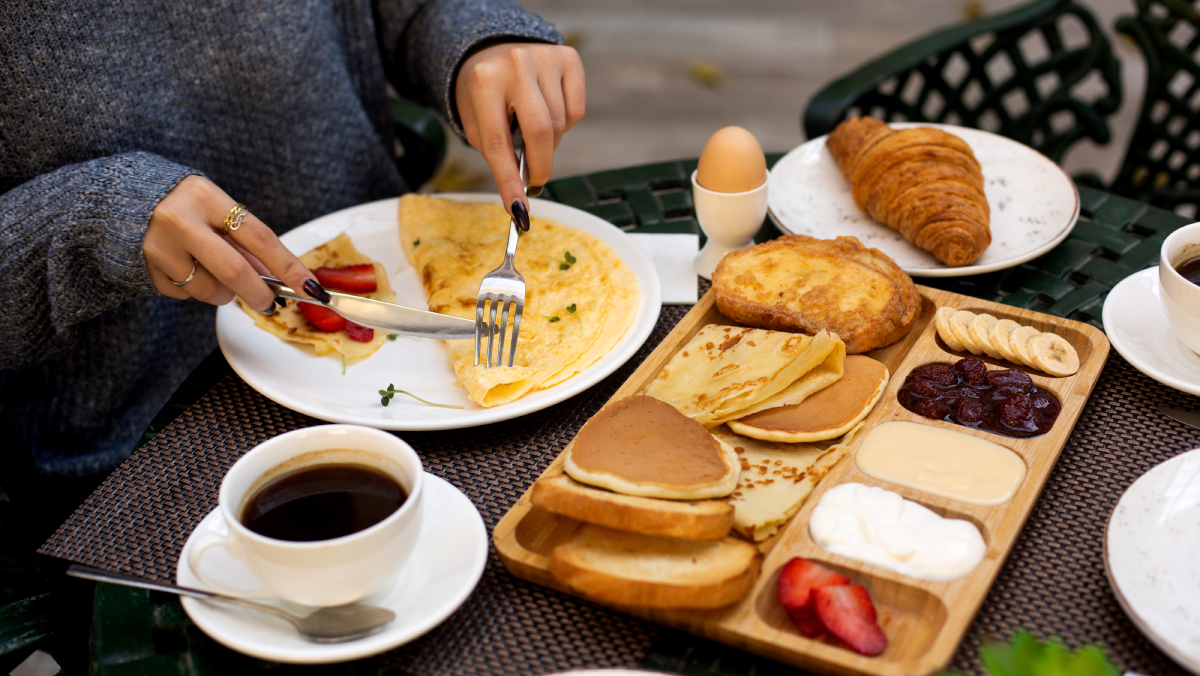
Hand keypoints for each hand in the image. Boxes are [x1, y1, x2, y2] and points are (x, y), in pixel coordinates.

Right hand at [143, 175, 322, 310]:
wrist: (115, 199)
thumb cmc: (179, 203)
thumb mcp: (213, 207)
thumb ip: (242, 239)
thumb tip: (277, 276)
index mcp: (206, 197)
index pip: (260, 237)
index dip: (288, 266)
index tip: (309, 287)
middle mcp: (180, 220)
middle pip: (235, 272)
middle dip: (259, 293)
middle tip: (269, 302)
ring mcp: (158, 246)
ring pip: (209, 289)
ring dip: (222, 292)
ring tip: (210, 270)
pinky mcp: (143, 268)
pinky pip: (183, 294)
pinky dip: (191, 288)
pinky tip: (182, 267)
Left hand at [455, 42, 584, 219]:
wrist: (495, 52)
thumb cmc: (485, 97)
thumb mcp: (478, 123)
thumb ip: (498, 155)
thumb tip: (522, 200)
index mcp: (484, 81)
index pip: (499, 142)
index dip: (509, 181)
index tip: (518, 209)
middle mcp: (516, 63)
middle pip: (539, 132)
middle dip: (540, 166)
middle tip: (535, 180)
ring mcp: (545, 57)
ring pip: (559, 124)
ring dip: (549, 143)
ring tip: (532, 133)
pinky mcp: (569, 58)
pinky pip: (576, 111)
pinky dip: (565, 124)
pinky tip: (548, 111)